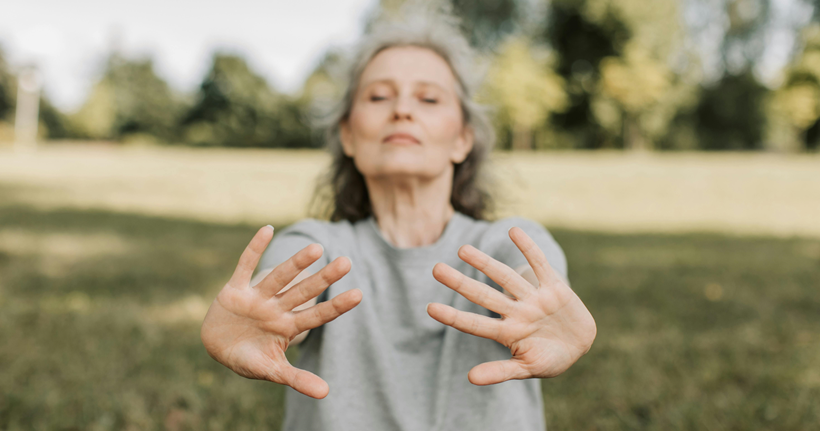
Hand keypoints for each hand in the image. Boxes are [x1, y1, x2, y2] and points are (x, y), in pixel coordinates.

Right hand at [200, 226, 361, 398]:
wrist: (216, 348)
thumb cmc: (249, 358)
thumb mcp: (271, 370)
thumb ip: (297, 379)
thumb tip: (326, 393)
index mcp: (287, 327)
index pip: (316, 315)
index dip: (336, 306)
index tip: (359, 294)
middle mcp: (276, 308)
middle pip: (303, 292)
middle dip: (323, 279)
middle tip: (347, 262)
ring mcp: (256, 298)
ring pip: (280, 278)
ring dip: (296, 264)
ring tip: (317, 248)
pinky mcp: (234, 290)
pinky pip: (245, 265)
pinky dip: (254, 248)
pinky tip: (268, 229)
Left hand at [427, 227, 595, 384]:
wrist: (580, 347)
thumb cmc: (549, 360)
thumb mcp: (527, 369)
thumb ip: (500, 371)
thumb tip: (470, 378)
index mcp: (508, 333)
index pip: (476, 324)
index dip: (454, 316)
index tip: (430, 308)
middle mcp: (517, 312)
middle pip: (484, 296)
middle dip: (461, 284)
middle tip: (436, 269)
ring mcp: (534, 299)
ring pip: (506, 278)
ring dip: (485, 264)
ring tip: (463, 249)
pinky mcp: (555, 288)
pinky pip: (539, 265)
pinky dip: (528, 249)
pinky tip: (513, 230)